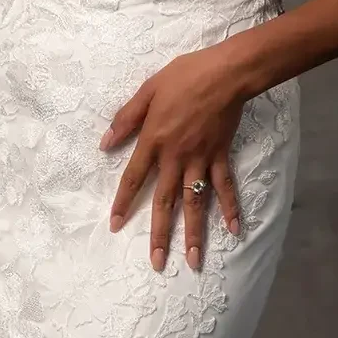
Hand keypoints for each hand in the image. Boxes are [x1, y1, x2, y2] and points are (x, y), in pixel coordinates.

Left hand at [102, 45, 246, 272]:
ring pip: (195, 203)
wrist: (225, 74)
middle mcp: (175, 157)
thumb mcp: (147, 90)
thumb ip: (126, 119)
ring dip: (193, 234)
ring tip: (193, 262)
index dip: (123, 202)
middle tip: (156, 263)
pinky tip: (233, 231)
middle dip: (159, 234)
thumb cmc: (184, 77)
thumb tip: (104, 143)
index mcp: (154, 140)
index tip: (116, 225)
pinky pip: (225, 187)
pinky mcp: (220, 157)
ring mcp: (200, 160)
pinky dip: (230, 208)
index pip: (134, 178)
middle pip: (164, 201)